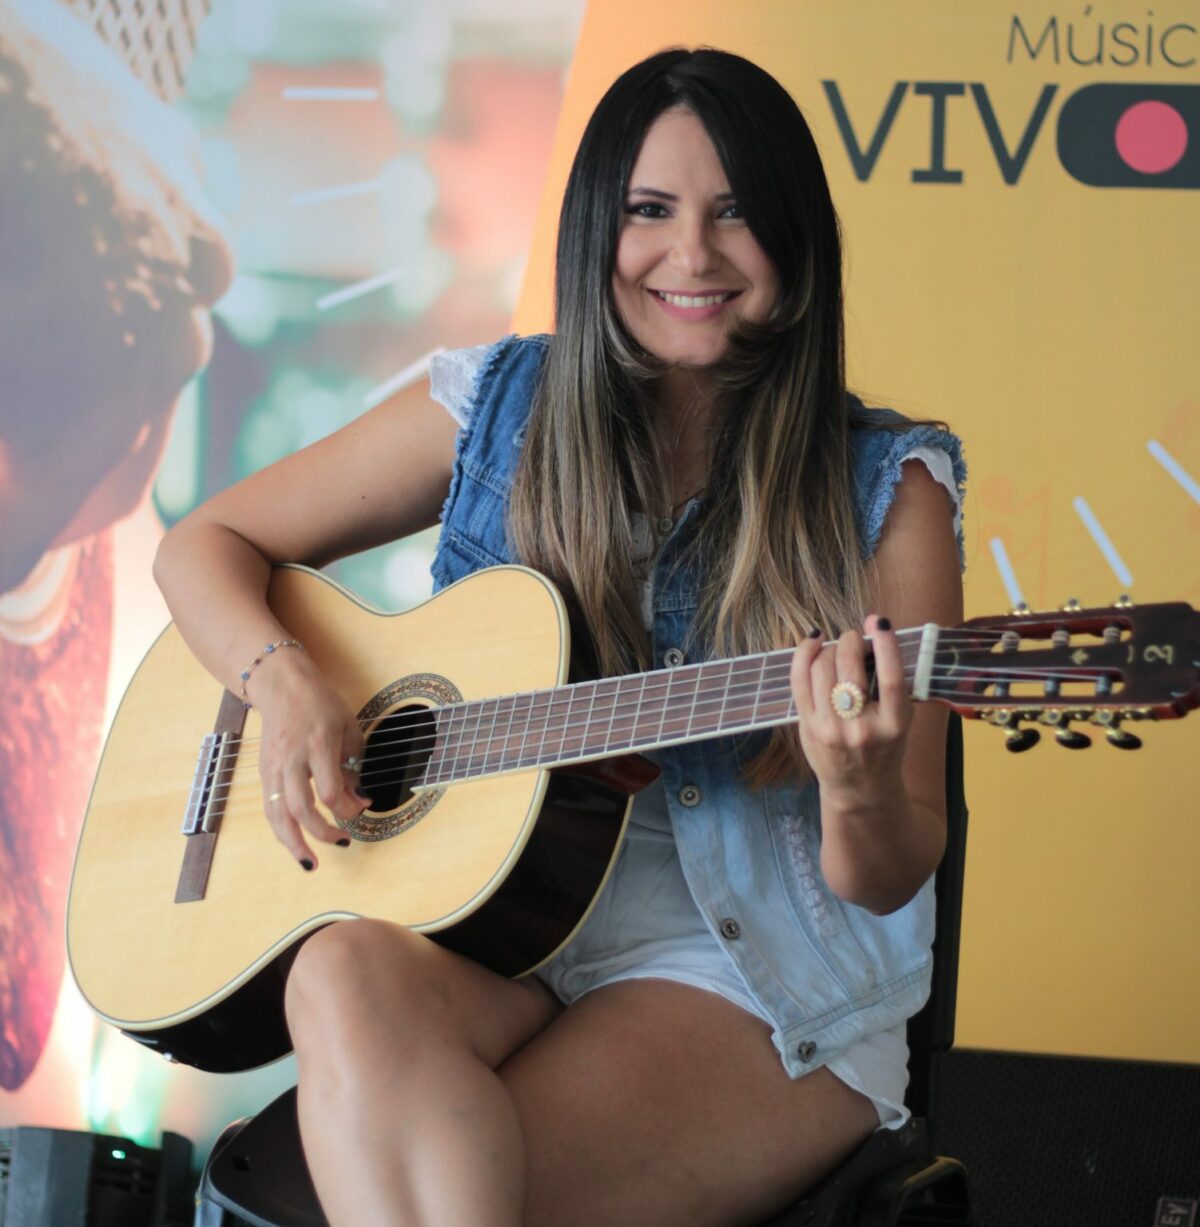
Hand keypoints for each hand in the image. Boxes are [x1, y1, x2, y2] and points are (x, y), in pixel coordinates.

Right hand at [249, 651, 367, 868]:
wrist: (282, 687)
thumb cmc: (320, 704)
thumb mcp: (348, 727)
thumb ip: (354, 765)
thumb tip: (359, 799)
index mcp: (317, 745)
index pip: (330, 791)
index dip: (348, 807)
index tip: (362, 806)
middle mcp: (292, 759)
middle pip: (301, 808)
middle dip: (322, 832)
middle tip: (343, 842)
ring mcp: (274, 767)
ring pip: (278, 814)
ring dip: (293, 844)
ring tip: (310, 864)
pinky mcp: (265, 772)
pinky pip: (270, 808)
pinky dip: (282, 830)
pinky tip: (294, 843)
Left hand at [789, 615, 911, 812]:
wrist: (860, 789)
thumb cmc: (884, 748)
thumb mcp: (901, 720)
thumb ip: (889, 684)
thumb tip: (874, 630)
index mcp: (894, 724)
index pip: (890, 677)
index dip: (884, 644)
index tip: (878, 621)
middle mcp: (861, 727)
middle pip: (849, 667)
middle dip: (850, 641)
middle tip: (854, 638)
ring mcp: (830, 728)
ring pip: (822, 668)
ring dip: (829, 648)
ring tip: (836, 648)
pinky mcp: (807, 726)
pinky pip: (799, 680)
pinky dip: (803, 654)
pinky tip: (812, 643)